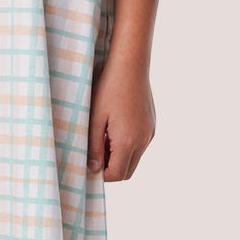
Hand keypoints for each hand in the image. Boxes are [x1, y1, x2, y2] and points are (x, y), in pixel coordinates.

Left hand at [88, 58, 154, 181]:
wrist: (130, 65)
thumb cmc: (108, 89)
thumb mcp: (94, 119)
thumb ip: (93, 147)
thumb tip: (93, 169)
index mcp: (128, 141)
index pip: (116, 175)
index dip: (101, 175)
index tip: (88, 163)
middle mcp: (143, 141)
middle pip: (127, 171)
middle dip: (111, 168)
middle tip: (94, 151)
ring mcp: (150, 133)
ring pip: (134, 158)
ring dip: (119, 156)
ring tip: (103, 136)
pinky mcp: (151, 125)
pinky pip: (140, 145)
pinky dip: (127, 145)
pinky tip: (114, 127)